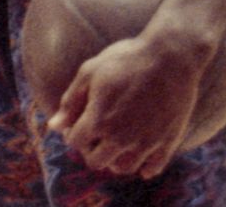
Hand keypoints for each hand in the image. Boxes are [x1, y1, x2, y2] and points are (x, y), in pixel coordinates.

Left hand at [48, 34, 199, 178]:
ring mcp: (146, 142)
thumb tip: (54, 126)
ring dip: (116, 160)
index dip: (72, 134)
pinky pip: (153, 168)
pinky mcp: (168, 142)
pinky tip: (141, 154)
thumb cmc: (126, 59)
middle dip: (91, 151)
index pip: (75, 142)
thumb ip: (70, 101)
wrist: (171, 57)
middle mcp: (120, 137)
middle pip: (97, 162)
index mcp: (98, 120)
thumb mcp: (90, 72)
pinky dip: (145, 167)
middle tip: (96, 136)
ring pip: (124, 168)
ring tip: (117, 144)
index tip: (78, 125)